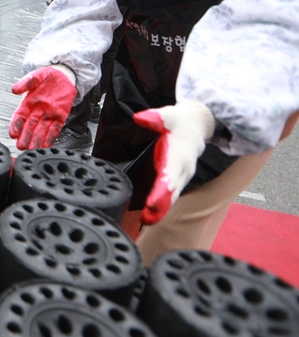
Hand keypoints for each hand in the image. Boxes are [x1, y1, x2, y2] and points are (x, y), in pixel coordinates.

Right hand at [9, 65, 76, 149]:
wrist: (64, 75)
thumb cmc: (48, 76)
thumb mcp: (35, 76)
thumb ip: (25, 83)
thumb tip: (15, 89)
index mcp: (28, 103)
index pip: (20, 117)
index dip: (16, 125)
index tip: (13, 133)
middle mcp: (37, 111)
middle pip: (29, 127)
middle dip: (25, 137)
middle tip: (21, 146)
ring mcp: (48, 115)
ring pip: (41, 131)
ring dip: (37, 141)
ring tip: (32, 149)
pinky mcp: (60, 117)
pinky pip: (55, 130)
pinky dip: (50, 138)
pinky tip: (46, 145)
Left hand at [133, 101, 213, 224]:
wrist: (197, 124)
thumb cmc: (179, 121)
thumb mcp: (167, 115)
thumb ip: (154, 117)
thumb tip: (139, 118)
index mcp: (178, 156)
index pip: (169, 177)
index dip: (161, 192)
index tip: (152, 204)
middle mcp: (182, 169)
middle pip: (171, 193)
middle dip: (160, 207)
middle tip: (146, 219)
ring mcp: (182, 175)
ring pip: (172, 196)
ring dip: (161, 210)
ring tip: (147, 220)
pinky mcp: (178, 178)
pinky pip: (170, 194)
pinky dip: (163, 205)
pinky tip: (152, 214)